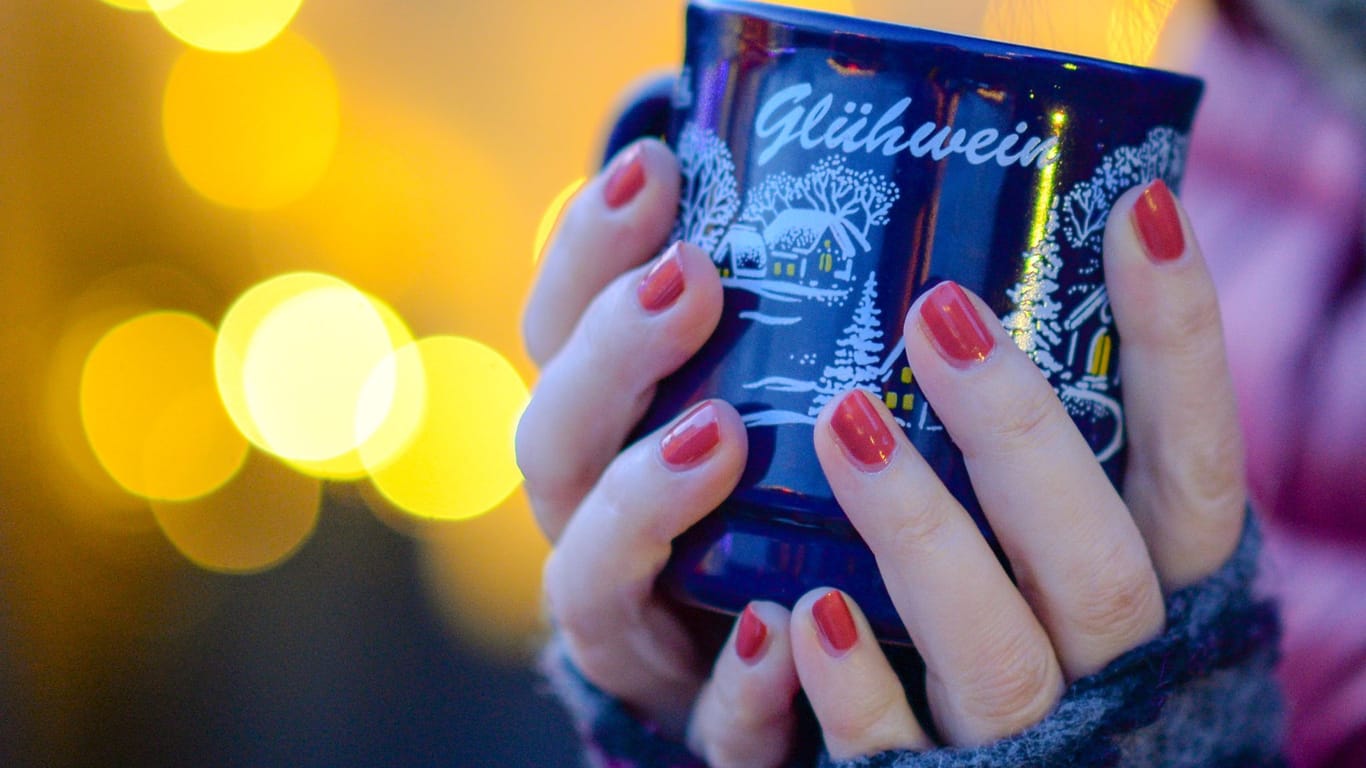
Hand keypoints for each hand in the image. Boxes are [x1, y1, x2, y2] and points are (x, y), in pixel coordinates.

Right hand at [518, 139, 801, 766]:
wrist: (783, 673)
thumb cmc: (777, 499)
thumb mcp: (767, 395)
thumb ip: (782, 318)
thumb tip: (839, 178)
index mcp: (602, 436)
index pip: (559, 334)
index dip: (586, 254)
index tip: (654, 168)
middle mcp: (595, 527)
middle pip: (554, 443)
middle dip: (610, 356)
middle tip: (693, 280)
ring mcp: (638, 631)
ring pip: (591, 580)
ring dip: (643, 503)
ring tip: (718, 436)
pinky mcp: (703, 719)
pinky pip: (703, 715)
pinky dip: (737, 680)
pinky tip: (784, 630)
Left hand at [746, 179, 1246, 757]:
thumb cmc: (1034, 630)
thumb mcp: (1071, 538)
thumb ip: (1054, 449)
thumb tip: (984, 266)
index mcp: (1160, 589)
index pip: (1194, 463)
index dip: (1181, 342)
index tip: (1141, 207)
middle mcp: (1112, 667)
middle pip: (1098, 561)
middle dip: (1021, 434)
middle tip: (938, 309)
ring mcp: (1028, 739)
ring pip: (998, 654)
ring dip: (924, 537)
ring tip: (844, 421)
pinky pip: (896, 755)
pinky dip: (855, 687)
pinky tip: (805, 612)